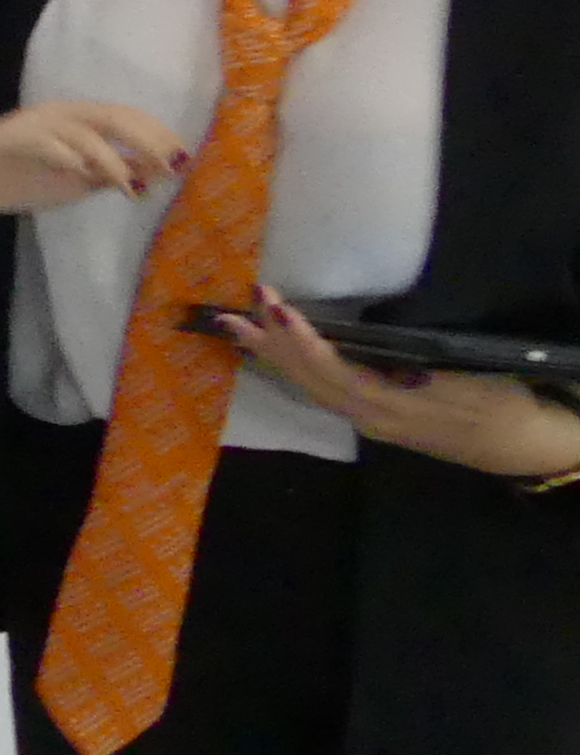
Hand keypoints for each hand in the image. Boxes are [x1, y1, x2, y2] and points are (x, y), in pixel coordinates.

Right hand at [0, 101, 191, 215]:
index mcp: (81, 119)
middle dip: (147, 140)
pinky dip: (70, 157)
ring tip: (132, 186)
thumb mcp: (78, 178)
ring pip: (85, 132)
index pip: (128, 116)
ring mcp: (38, 124)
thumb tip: (159, 173)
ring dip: (113, 159)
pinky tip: (85, 175)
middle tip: (173, 166)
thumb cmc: (25, 177)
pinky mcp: (13, 139)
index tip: (184, 157)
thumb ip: (113, 172)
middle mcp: (63, 113)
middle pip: (115, 118)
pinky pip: (48, 143)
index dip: (158, 133)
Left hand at [211, 286, 579, 480]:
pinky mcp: (376, 419)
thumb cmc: (498, 402)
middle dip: (269, 345)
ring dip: (276, 356)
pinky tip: (278, 356)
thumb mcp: (459, 377)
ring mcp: (371, 422)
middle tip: (230, 314)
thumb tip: (368, 343)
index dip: (300, 340)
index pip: (331, 370)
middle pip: (309, 379)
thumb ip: (410, 367)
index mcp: (387, 406)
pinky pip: (325, 393)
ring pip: (312, 388)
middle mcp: (369, 417)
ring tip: (239, 330)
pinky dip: (298, 370)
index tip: (276, 308)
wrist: (524, 445)